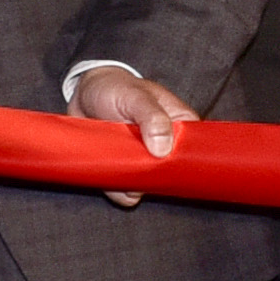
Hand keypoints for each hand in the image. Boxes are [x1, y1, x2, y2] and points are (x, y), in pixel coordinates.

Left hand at [71, 65, 196, 204]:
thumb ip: (152, 117)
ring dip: (134, 187)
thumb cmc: (116, 88)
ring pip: (148, 186)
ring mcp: (145, 159)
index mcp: (181, 124)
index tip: (169, 172)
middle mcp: (166, 145)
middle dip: (156, 181)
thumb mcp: (135, 96)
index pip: (195, 151)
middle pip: (172, 175)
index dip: (187, 166)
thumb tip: (163, 149)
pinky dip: (118, 191)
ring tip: (119, 171)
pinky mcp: (125, 169)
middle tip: (136, 171)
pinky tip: (110, 181)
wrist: (84, 93)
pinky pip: (126, 191)